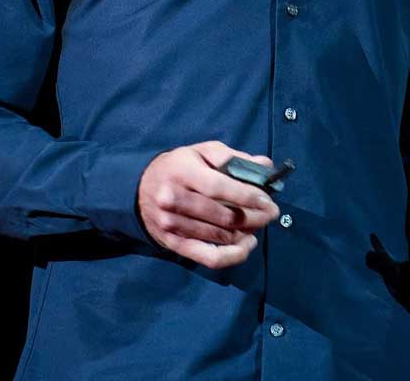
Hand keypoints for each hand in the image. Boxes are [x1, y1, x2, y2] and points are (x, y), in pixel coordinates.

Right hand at [138, 141, 282, 268]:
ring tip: (259, 224)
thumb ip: (232, 158)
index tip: (268, 201)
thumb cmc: (178, 167)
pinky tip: (247, 245)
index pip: (220, 188)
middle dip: (254, 217)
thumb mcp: (201, 152)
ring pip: (220, 237)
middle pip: (223, 216)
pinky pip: (209, 257)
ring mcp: (172, 225)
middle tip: (271, 213)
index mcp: (182, 173)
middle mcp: (173, 200)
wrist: (139, 189)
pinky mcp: (174, 244)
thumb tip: (265, 166)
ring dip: (246, 233)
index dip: (248, 196)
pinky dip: (233, 255)